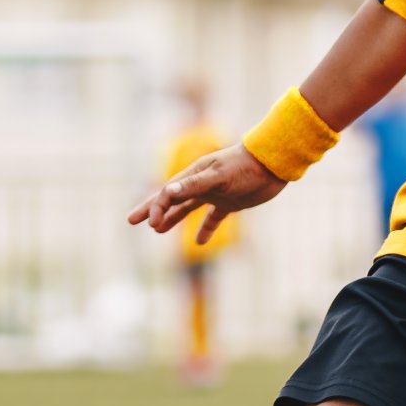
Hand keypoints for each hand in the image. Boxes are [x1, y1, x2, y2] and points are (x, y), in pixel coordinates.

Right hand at [126, 145, 287, 245]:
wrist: (273, 164)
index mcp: (194, 176)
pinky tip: (199, 242)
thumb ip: (193, 185)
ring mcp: (215, 193)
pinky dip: (205, 229)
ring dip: (173, 219)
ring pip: (188, 208)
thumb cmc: (245, 167)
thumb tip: (167, 192)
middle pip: (171, 199)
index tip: (151, 224)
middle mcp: (200, 184)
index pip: (167, 193)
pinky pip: (213, 218)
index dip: (156, 208)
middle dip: (152, 210)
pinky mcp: (230, 203)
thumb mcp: (218, 177)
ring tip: (158, 231)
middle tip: (132, 221)